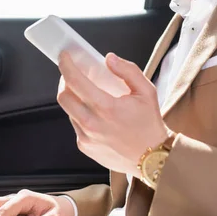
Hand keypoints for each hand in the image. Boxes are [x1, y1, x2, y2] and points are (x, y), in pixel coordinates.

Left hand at [57, 52, 169, 177]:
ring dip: (74, 99)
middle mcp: (92, 124)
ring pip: (69, 111)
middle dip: (65, 81)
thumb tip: (109, 59)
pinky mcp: (85, 147)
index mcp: (106, 108)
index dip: (66, 65)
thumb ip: (128, 71)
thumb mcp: (146, 91)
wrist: (152, 158)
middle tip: (74, 75)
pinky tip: (96, 114)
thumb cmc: (149, 124)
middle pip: (63, 97)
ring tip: (88, 95)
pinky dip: (81, 115)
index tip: (64, 57)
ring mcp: (87, 137)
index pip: (75, 82)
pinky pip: (76, 125)